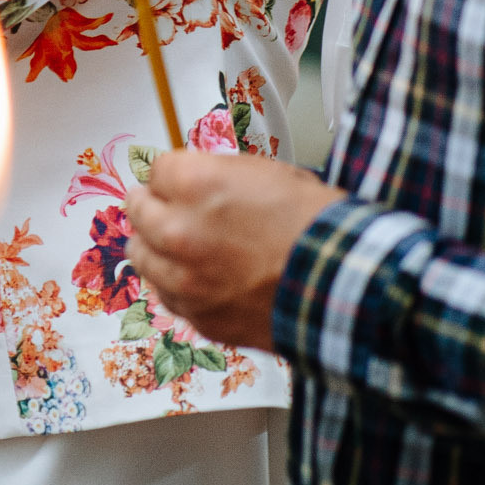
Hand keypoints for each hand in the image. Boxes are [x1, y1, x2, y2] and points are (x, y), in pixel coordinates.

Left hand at [127, 149, 344, 351]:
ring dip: (156, 245)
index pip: (156, 171)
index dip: (174, 177)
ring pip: (140, 253)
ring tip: (180, 244)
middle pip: (136, 208)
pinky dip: (177, 283)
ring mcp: (183, 277)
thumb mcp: (267, 173)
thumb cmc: (317, 227)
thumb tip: (190, 180)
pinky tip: (200, 277)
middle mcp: (177, 230)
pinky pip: (166, 293)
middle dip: (155, 205)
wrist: (348, 286)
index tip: (182, 182)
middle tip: (170, 207)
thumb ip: (216, 174)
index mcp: (194, 184)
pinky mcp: (197, 314)